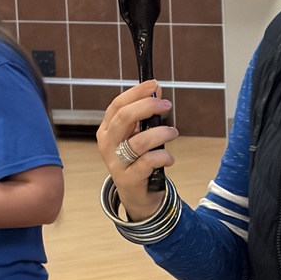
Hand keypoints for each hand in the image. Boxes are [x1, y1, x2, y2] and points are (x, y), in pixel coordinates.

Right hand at [96, 81, 177, 221]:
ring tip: (173, 132)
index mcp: (107, 130)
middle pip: (124, 118)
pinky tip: (169, 158)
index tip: (154, 84)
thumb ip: (145, 115)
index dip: (136, 93)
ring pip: (139, 141)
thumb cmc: (138, 160)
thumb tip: (157, 90)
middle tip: (167, 105)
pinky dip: (163, 157)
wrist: (137, 194)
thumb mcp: (139, 135)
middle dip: (148, 107)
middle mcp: (108, 144)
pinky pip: (148, 162)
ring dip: (161, 133)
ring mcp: (116, 162)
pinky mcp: (129, 178)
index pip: (118, 105)